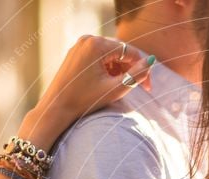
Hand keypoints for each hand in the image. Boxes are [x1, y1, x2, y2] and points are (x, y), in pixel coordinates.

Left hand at [21, 36, 154, 148]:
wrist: (56, 108)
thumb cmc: (84, 100)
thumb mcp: (115, 89)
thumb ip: (136, 75)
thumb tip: (151, 62)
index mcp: (97, 45)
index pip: (129, 52)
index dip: (142, 69)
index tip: (148, 88)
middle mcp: (87, 39)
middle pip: (120, 51)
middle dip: (130, 69)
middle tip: (137, 89)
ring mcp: (80, 45)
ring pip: (110, 55)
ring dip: (119, 70)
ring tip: (118, 88)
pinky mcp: (75, 53)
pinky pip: (98, 57)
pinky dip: (107, 69)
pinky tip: (107, 84)